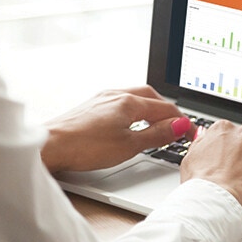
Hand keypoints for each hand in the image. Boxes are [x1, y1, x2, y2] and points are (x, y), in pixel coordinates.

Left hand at [41, 86, 193, 172]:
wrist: (50, 145)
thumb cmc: (85, 146)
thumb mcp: (129, 145)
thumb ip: (156, 135)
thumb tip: (179, 126)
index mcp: (129, 102)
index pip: (165, 108)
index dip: (181, 121)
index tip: (190, 132)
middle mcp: (116, 94)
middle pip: (151, 96)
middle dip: (167, 110)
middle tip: (177, 125)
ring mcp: (102, 97)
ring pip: (135, 96)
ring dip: (150, 107)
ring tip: (158, 123)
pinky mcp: (92, 105)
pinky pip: (121, 101)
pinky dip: (134, 109)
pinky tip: (131, 120)